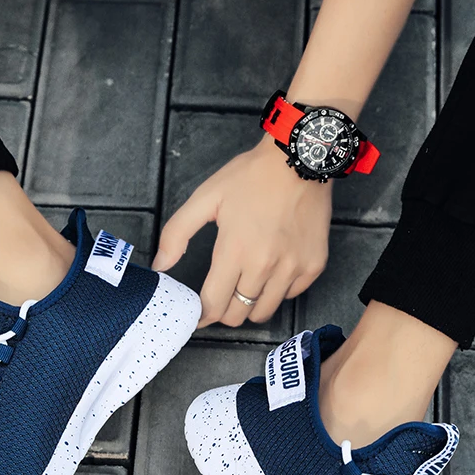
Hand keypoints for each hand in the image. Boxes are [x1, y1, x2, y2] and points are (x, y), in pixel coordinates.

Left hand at [153, 137, 331, 327]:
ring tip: (245, 285)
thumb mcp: (206, 198)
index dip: (201, 314)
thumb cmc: (252, 176)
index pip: (214, 304)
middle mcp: (266, 266)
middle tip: (221, 296)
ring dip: (250, 304)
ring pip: (265, 311)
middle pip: (238, 315)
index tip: (198, 314)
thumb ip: (177, 233)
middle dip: (224, 311)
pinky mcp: (314, 266)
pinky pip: (291, 295)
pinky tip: (271, 271)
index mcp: (235, 250)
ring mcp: (293, 268)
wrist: (300, 159)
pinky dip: (278, 290)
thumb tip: (161, 266)